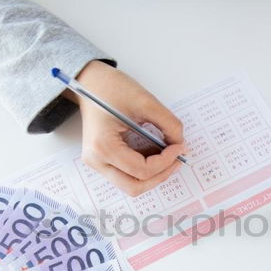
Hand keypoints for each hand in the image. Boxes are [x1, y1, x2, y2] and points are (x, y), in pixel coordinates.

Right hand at [66, 60, 186, 195]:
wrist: (89, 83)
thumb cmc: (111, 88)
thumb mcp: (145, 102)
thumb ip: (169, 124)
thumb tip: (180, 144)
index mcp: (103, 146)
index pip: (141, 169)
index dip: (166, 161)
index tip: (180, 146)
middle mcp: (96, 160)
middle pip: (135, 186)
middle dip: (160, 175)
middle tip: (177, 158)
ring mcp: (97, 163)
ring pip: (131, 185)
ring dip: (153, 174)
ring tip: (166, 155)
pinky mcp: (101, 161)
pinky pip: (127, 175)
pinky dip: (144, 169)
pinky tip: (154, 152)